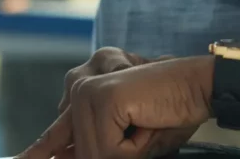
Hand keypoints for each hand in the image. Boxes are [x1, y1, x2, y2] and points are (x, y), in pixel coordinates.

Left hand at [21, 56, 212, 158]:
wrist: (198, 88)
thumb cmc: (170, 113)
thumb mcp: (128, 142)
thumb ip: (99, 150)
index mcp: (80, 94)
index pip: (55, 134)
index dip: (40, 151)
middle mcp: (77, 89)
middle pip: (78, 152)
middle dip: (117, 151)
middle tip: (141, 125)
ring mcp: (87, 91)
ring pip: (95, 155)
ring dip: (130, 151)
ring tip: (148, 124)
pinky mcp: (102, 97)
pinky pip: (110, 150)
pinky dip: (136, 147)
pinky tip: (148, 120)